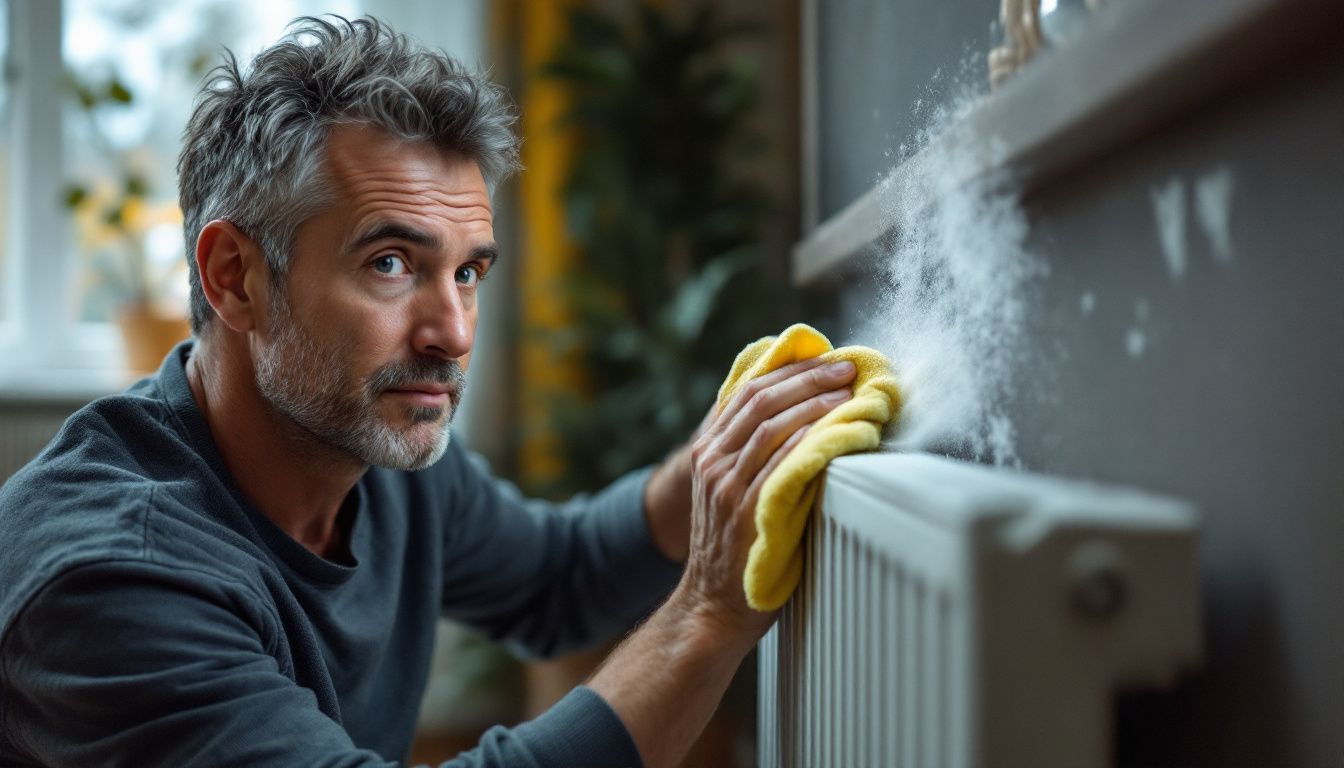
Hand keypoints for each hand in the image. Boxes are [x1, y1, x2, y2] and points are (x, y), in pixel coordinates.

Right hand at [673, 355, 855, 645]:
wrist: (711, 604)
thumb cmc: (734, 546)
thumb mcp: (729, 489)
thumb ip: (751, 453)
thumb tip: (798, 414)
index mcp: (708, 449)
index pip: (749, 390)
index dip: (792, 370)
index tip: (829, 358)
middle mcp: (712, 461)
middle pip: (761, 399)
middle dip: (809, 379)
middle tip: (848, 370)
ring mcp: (726, 486)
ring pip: (771, 427)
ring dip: (815, 405)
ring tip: (850, 397)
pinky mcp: (746, 513)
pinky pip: (779, 466)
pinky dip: (808, 443)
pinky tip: (834, 433)